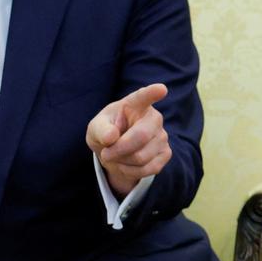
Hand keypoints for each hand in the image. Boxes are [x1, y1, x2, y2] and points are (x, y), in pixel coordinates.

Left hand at [87, 83, 170, 197]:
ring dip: (122, 162)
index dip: (152, 93)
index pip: (144, 97)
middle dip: (118, 150)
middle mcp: (154, 117)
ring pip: (141, 157)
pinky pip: (148, 169)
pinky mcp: (166, 153)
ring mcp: (162, 136)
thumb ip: (100, 129)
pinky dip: (131, 171)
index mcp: (135, 104)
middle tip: (105, 153)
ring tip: (116, 157)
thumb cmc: (107, 132)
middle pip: (140, 136)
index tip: (161, 89)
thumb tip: (111, 137)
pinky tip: (126, 165)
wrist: (117, 151)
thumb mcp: (96, 128)